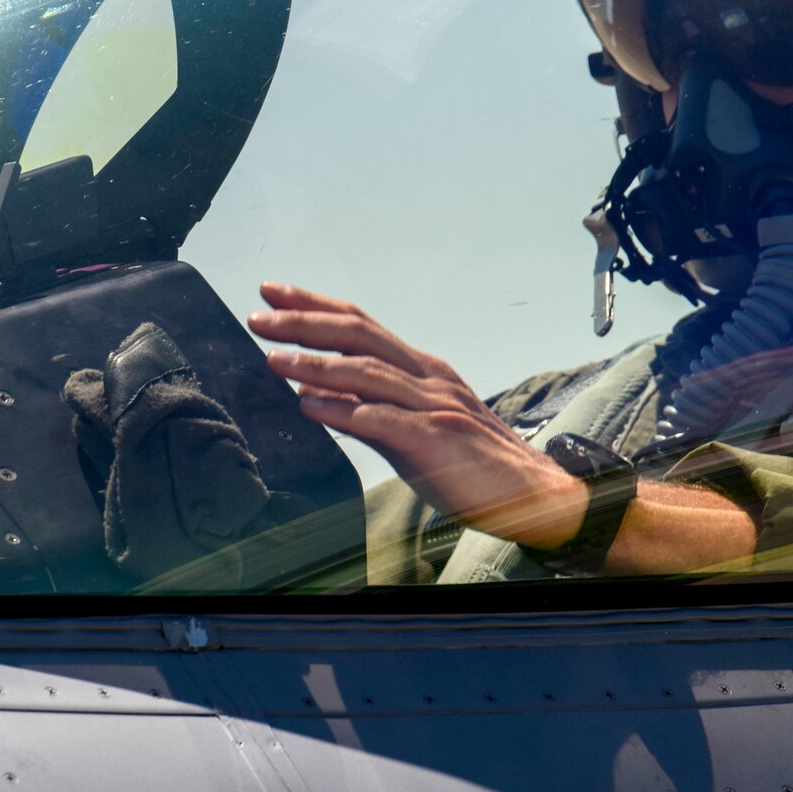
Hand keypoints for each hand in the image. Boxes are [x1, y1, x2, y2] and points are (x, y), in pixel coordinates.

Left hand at [247, 282, 589, 547]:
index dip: (316, 307)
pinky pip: (383, 420)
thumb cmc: (474, 467)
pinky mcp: (436, 440)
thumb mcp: (414, 431)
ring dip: (316, 363)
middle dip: (305, 322)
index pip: (362, 325)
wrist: (535, 496)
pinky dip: (344, 410)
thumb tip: (315, 396)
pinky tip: (310, 407)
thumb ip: (369, 411)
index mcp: (422, 371)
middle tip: (257, 316)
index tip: (273, 296)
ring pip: (368, 371)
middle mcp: (427, 378)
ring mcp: (433, 406)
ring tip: (273, 359)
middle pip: (360, 335)